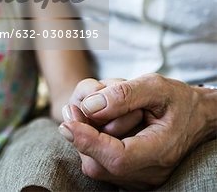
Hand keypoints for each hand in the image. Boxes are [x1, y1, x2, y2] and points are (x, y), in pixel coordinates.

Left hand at [59, 74, 214, 189]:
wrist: (197, 117)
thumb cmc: (178, 99)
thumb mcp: (155, 86)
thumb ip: (124, 94)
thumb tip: (90, 106)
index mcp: (160, 151)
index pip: (117, 157)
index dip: (88, 140)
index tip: (67, 121)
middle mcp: (150, 172)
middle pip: (101, 165)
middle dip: (82, 136)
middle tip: (73, 109)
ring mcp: (142, 178)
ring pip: (98, 167)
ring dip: (85, 140)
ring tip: (90, 113)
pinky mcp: (133, 176)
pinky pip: (103, 166)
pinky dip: (93, 146)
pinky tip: (98, 125)